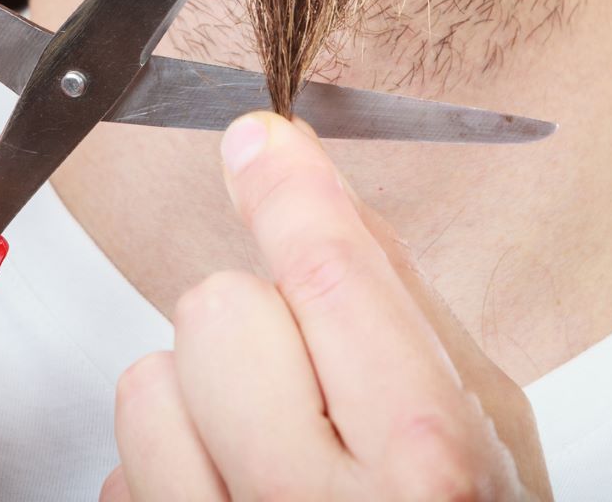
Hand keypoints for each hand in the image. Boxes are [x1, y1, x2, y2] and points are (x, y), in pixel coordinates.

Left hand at [103, 113, 551, 501]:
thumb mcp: (491, 438)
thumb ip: (410, 317)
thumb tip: (328, 204)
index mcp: (426, 468)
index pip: (333, 284)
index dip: (289, 195)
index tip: (260, 143)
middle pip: (217, 313)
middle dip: (255, 325)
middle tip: (304, 381)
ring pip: (147, 383)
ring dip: (198, 400)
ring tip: (267, 452)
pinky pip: (120, 470)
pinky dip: (168, 472)